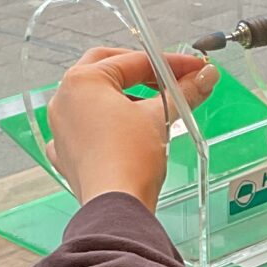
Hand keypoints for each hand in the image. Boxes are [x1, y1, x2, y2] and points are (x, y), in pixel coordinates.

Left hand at [46, 45, 216, 209]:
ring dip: (125, 96)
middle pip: (108, 70)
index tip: (193, 69)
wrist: (116, 205)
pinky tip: (125, 131)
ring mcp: (61, 128)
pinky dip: (107, 124)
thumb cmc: (130, 158)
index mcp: (83, 81)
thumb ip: (184, 91)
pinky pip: (87, 128)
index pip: (134, 61)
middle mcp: (65, 99)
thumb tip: (205, 76)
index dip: (170, 63)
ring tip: (155, 107)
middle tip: (171, 77)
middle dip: (142, 72)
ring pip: (96, 99)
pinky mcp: (66, 154)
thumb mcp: (161, 117)